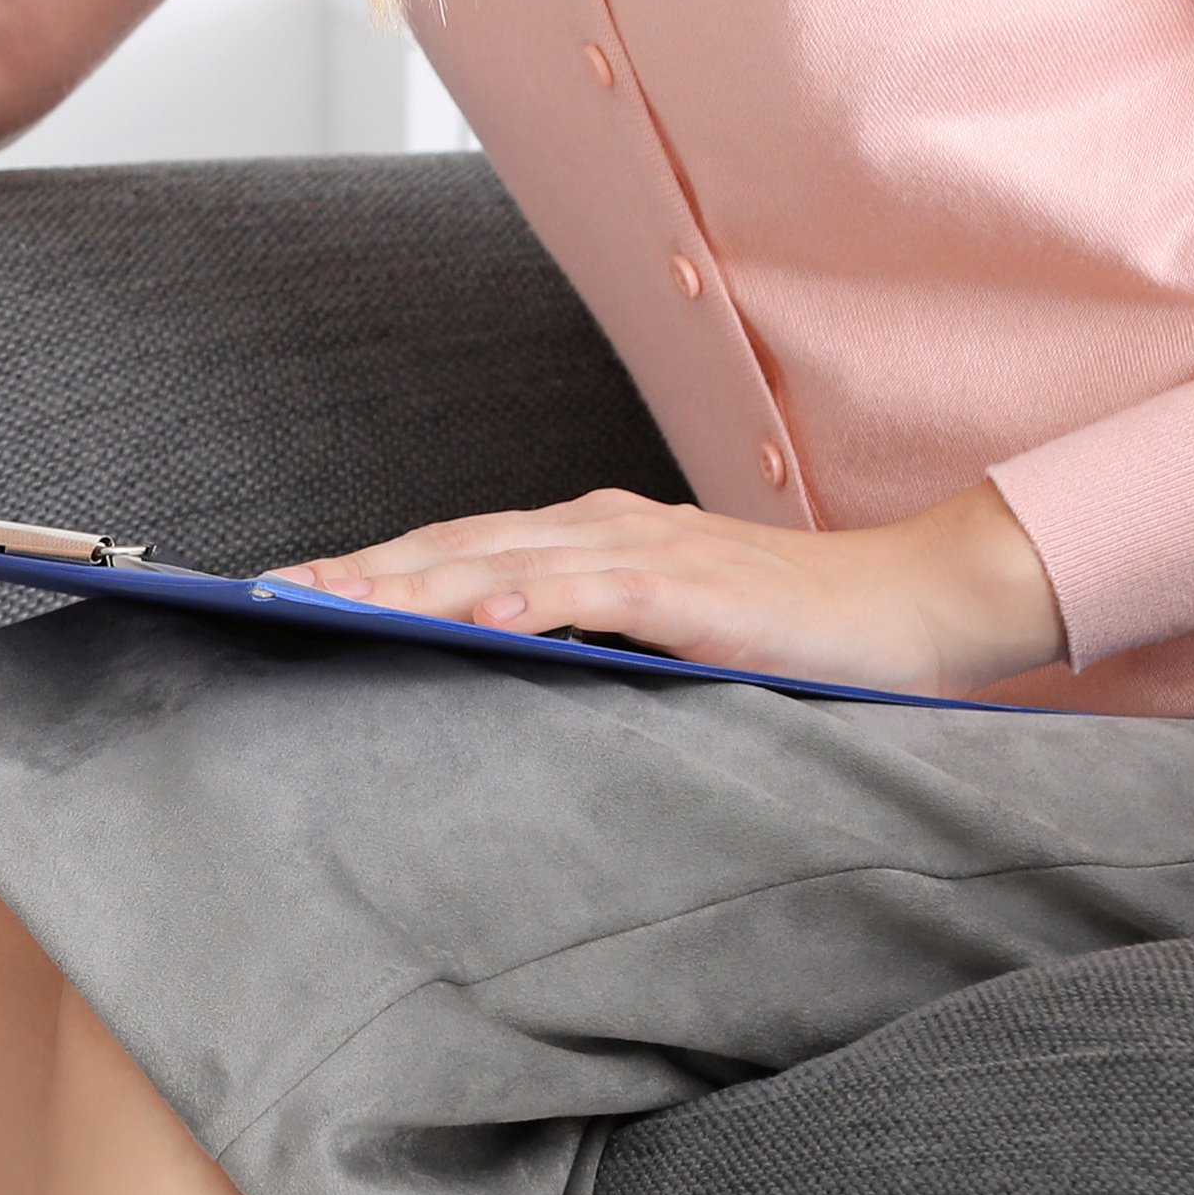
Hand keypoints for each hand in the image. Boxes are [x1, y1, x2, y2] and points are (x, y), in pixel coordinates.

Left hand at [276, 481, 1067, 697]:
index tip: (289, 588)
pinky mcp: (702, 590)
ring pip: (509, 559)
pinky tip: (480, 613)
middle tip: (272, 592)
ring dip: (419, 580)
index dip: (375, 564)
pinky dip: (536, 597)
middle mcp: (611, 528)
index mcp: (596, 536)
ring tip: (339, 600)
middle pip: (460, 543)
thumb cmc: (794, 630)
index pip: (460, 546)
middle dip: (364, 568)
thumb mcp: (670, 633)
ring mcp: (656, 552)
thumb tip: (497, 666)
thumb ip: (591, 636)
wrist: (922, 602)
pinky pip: (603, 591)